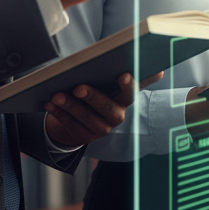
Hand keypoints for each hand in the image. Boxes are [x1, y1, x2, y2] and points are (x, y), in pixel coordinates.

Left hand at [44, 70, 163, 146]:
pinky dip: (59, 114)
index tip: (123, 74)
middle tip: (78, 87)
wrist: (87, 118)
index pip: (130, 93)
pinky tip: (49, 104)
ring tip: (56, 94)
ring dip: (70, 106)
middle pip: (105, 107)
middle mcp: (116, 117)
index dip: (128, 85)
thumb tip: (159, 71)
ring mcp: (100, 130)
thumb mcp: (117, 86)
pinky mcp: (84, 138)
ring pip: (85, 118)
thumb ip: (136, 78)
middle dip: (91, 97)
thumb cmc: (103, 94)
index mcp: (125, 101)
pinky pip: (71, 126)